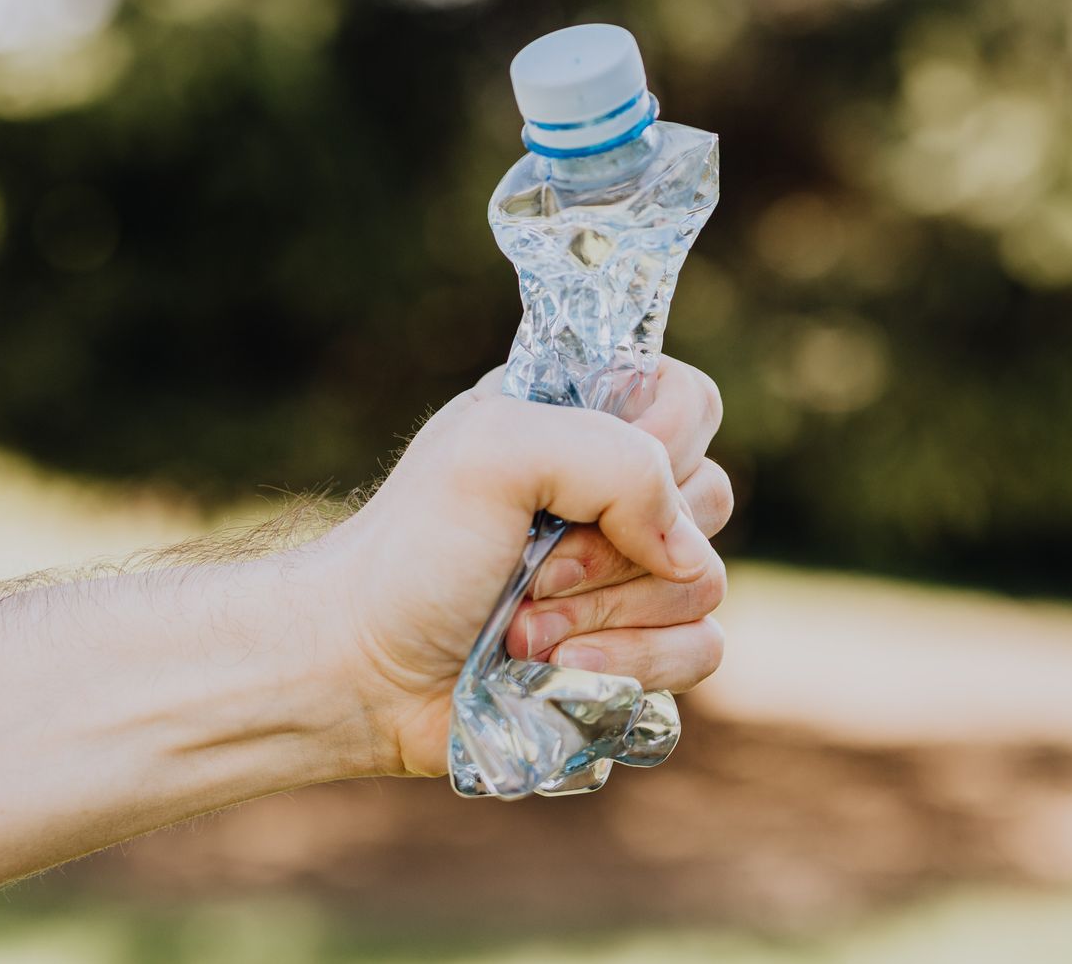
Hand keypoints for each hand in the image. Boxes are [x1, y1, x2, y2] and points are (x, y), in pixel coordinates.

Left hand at [310, 358, 734, 778]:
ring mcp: (631, 579)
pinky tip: (557, 672)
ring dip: (606, 616)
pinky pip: (699, 652)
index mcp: (581, 423)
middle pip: (709, 498)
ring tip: (521, 628)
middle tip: (534, 567)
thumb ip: (613, 460)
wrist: (362, 671)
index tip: (582, 480)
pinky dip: (630, 665)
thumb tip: (687, 552)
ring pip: (704, 585)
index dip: (662, 442)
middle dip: (615, 547)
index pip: (689, 400)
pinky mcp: (636, 654)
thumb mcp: (493, 453)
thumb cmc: (412, 553)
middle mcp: (615, 495)